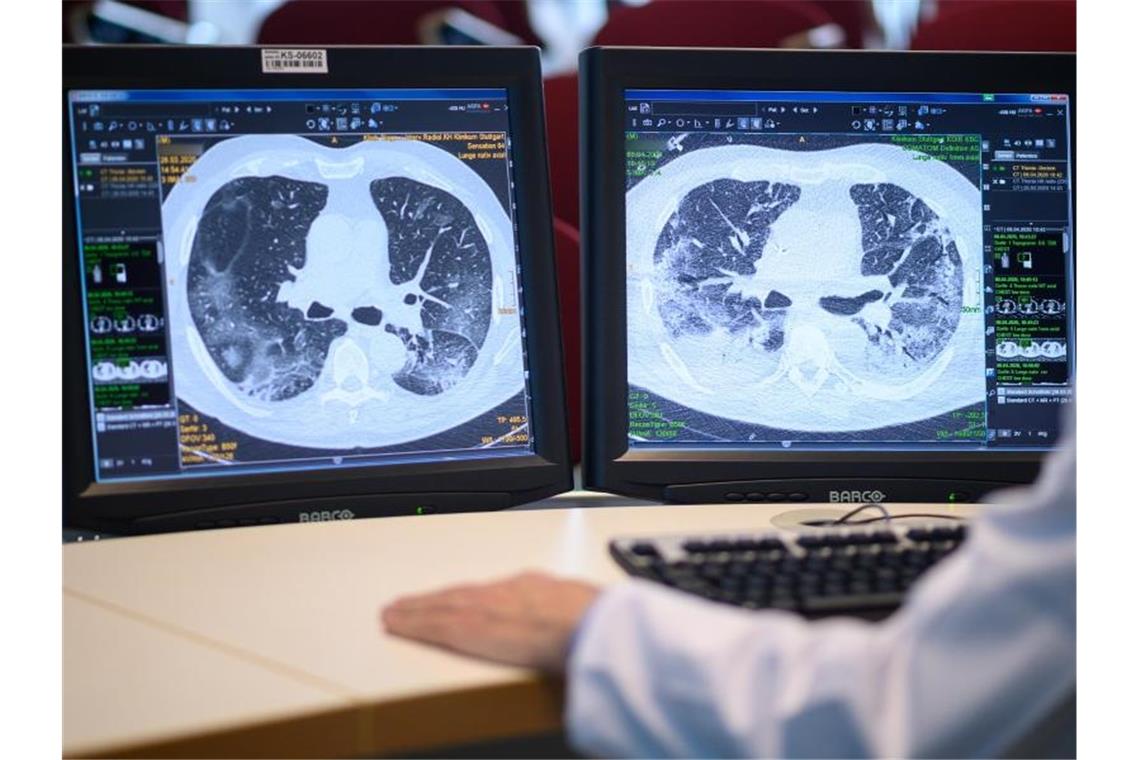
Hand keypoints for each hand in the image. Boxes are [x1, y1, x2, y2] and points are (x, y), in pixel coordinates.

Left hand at [380, 571, 600, 671]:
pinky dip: (413, 624)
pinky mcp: (470, 629)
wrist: (585, 623)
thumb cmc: (590, 617)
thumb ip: (560, 605)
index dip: (463, 596)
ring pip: (439, 607)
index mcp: (526, 586)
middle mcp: (499, 593)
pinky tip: (397, 624)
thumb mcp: (577, 601)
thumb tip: (564, 609)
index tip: (449, 600)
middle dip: (430, 600)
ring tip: (394, 612)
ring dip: (415, 610)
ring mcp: (482, 609)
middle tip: (405, 603)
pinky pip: (434, 626)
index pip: (485, 592)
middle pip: (456, 595)